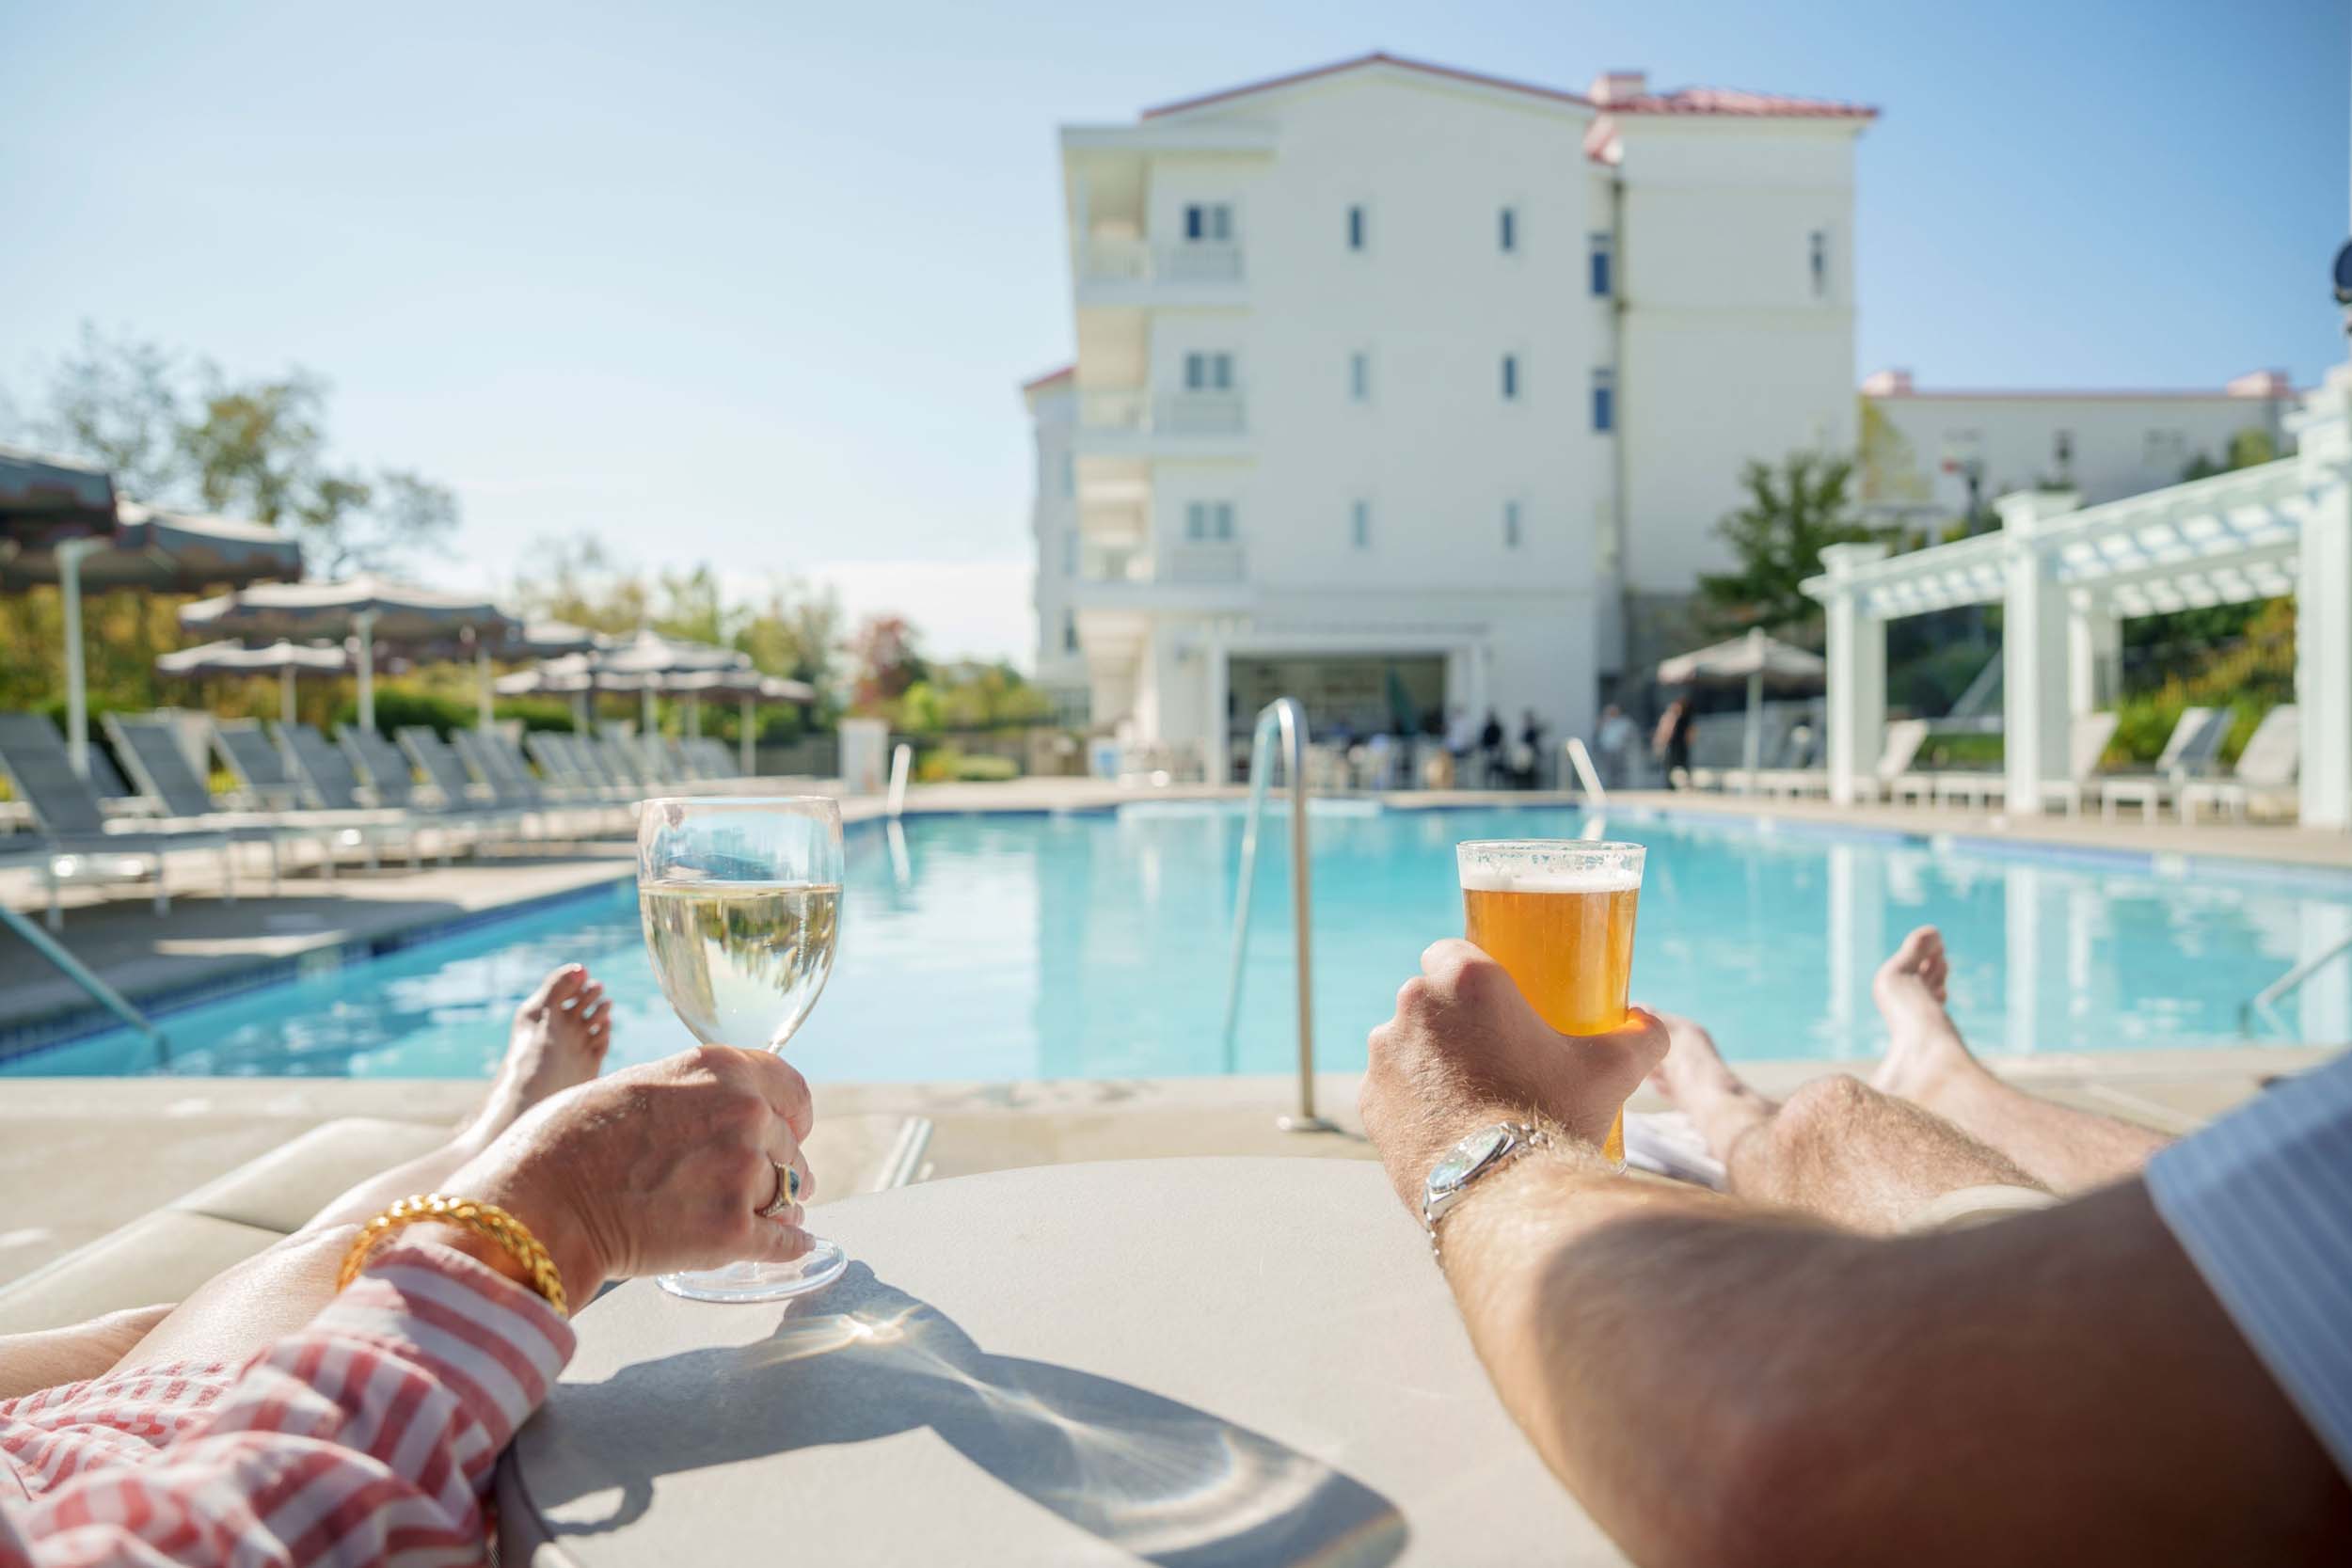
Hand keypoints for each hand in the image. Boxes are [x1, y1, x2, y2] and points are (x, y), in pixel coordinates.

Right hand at [437, 1045, 816, 1301]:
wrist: (538, 1202)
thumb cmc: (567, 1142)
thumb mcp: (640, 1085)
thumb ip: (695, 1095)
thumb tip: (723, 1114)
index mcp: (721, 1070)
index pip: (793, 1091)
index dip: (792, 1117)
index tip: (787, 1133)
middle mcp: (744, 1114)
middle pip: (790, 1147)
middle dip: (774, 1168)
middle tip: (744, 1188)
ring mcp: (742, 1173)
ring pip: (789, 1195)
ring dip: (776, 1208)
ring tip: (745, 1217)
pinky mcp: (733, 1232)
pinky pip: (785, 1243)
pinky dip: (788, 1248)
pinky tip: (790, 1250)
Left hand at [1361, 939, 1666, 1209]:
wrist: (1503, 1194)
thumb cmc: (1556, 1118)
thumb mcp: (1612, 1070)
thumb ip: (1639, 1036)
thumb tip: (1652, 1025)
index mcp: (1464, 979)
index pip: (1452, 950)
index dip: (1473, 973)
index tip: (1496, 999)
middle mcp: (1412, 1006)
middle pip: (1429, 998)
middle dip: (1455, 1020)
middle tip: (1496, 1053)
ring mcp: (1383, 1056)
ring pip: (1407, 1043)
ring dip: (1431, 1060)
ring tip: (1474, 1096)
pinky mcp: (1370, 1103)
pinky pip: (1392, 1088)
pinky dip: (1413, 1101)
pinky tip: (1450, 1126)